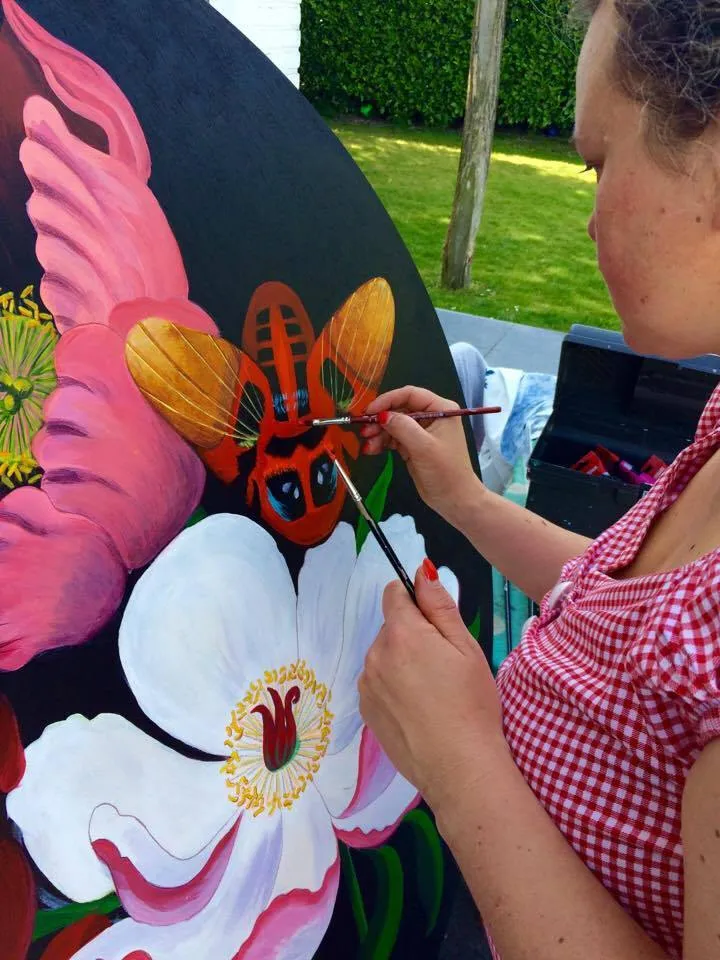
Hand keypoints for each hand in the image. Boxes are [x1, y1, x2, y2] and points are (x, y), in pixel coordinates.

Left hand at [358, 559, 507, 807]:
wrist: (459, 767)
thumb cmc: (472, 704)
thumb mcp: (465, 647)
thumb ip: (439, 605)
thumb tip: (421, 570)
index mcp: (402, 634)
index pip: (394, 594)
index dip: (415, 600)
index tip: (435, 622)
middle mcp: (375, 655)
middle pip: (390, 628)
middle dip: (412, 636)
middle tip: (443, 664)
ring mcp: (366, 685)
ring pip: (383, 657)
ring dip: (401, 662)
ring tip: (432, 692)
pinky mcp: (366, 712)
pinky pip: (377, 684)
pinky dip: (393, 689)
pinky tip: (418, 710)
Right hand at [362, 386, 480, 523]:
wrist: (454, 500)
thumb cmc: (446, 471)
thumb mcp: (423, 447)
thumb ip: (402, 427)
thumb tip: (381, 415)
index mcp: (440, 409)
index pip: (410, 395)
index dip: (388, 400)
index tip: (370, 411)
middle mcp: (431, 416)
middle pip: (399, 409)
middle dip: (380, 419)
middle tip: (364, 431)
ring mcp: (421, 432)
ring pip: (394, 424)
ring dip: (378, 433)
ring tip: (367, 445)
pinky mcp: (413, 446)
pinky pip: (393, 438)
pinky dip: (381, 443)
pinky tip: (371, 450)